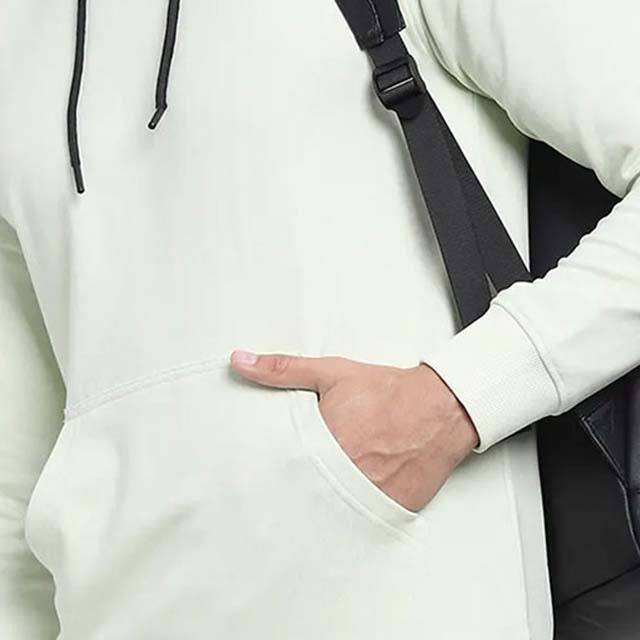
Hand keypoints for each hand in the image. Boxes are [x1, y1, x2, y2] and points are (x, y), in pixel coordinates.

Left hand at [229, 350, 479, 511]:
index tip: (254, 476)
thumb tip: (239, 362)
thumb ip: (283, 369)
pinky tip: (342, 509)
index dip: (266, 472)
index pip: (279, 468)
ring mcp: (368, 496)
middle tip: (274, 497)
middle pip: (301, 493)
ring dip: (318, 506)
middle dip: (290, 492)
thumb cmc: (387, 391)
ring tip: (308, 503)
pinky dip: (349, 516)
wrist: (440, 407)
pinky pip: (360, 522)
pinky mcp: (391, 511)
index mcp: (323, 442)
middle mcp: (344, 473)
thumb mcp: (331, 374)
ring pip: (328, 514)